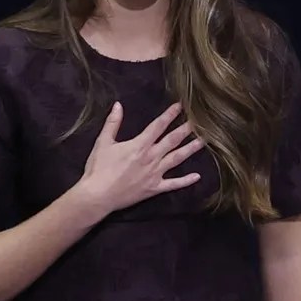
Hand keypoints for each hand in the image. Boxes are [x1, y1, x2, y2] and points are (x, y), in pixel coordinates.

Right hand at [76, 101, 203, 215]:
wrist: (98, 196)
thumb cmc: (99, 168)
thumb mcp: (103, 142)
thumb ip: (112, 123)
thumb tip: (118, 104)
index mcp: (139, 145)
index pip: (158, 126)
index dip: (169, 115)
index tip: (180, 106)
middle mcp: (151, 157)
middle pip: (172, 140)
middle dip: (185, 129)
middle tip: (199, 121)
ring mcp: (155, 174)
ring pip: (177, 159)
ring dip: (190, 149)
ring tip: (203, 141)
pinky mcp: (154, 188)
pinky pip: (173, 184)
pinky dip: (186, 181)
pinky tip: (197, 176)